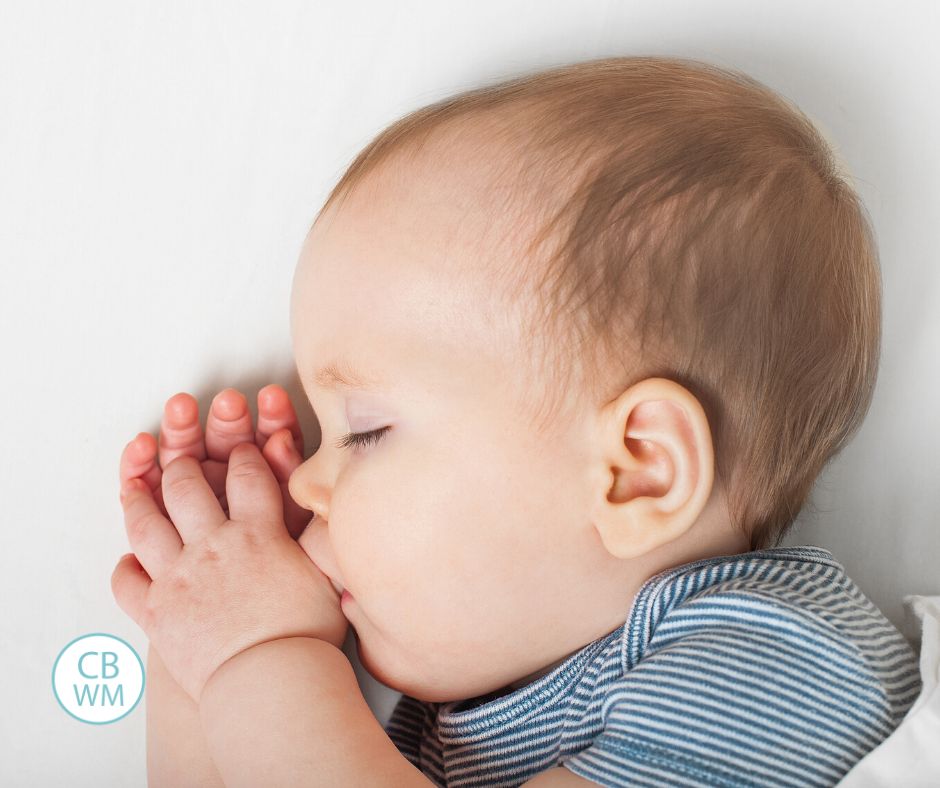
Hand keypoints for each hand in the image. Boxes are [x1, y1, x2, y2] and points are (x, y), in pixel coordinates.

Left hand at [112, 386, 347, 702]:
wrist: (271, 683)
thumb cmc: (307, 632)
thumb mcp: (330, 570)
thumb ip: (325, 529)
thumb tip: (332, 497)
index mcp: (257, 533)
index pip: (247, 475)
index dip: (246, 454)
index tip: (244, 447)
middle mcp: (212, 546)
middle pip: (186, 487)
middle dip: (183, 462)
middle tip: (181, 454)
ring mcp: (178, 578)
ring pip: (146, 524)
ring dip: (138, 499)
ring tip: (134, 485)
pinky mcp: (156, 613)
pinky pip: (128, 584)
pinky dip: (125, 568)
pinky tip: (129, 560)